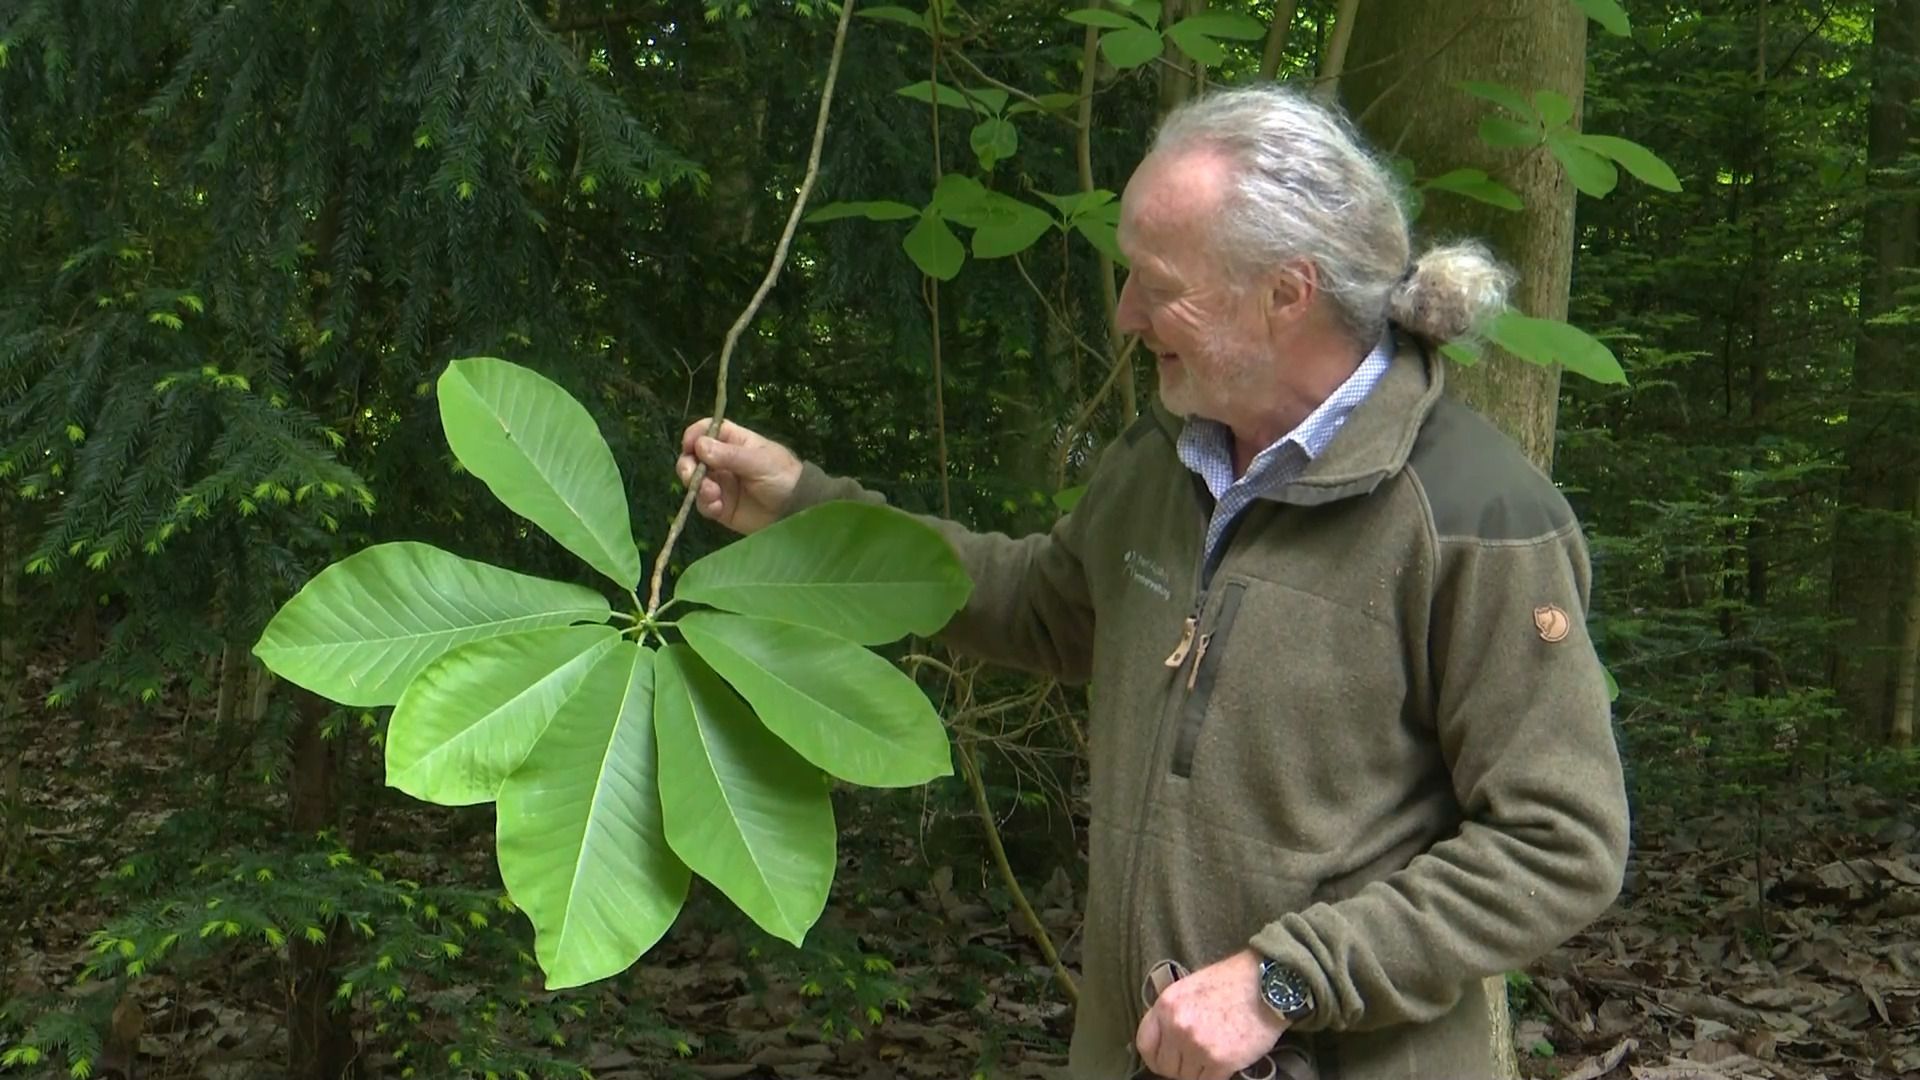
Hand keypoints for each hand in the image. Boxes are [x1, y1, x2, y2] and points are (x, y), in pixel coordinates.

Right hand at [677, 418, 802, 534]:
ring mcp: (721, 484)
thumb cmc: (782, 476)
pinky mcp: (721, 506)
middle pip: (693, 456)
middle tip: (691, 475)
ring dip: (697, 486)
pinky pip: (703, 503)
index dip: (695, 435)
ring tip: (712, 494)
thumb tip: (699, 445)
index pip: (707, 430)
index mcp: (734, 442)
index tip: (689, 445)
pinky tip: (717, 507)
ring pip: (694, 481)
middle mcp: (723, 461)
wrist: (796, 510)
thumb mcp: (759, 461)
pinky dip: (705, 504)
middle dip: (687, 464)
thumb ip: (729, 455)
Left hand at [1136, 949, 1288, 1079]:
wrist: (1267, 984)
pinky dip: (1217, 1076)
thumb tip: (1164, 1039)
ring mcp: (1197, 1045)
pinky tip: (1226, 1061)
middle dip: (1180, 1066)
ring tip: (1215, 1053)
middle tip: (1197, 1058)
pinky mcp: (1220, 1062)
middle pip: (1166, 1066)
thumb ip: (1173, 1013)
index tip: (1166, 1059)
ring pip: (1187, 1077)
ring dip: (1200, 1071)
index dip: (1156, 1056)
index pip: (1145, 1045)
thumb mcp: (1190, 987)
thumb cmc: (1232, 981)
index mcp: (1166, 1005)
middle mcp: (1176, 1026)